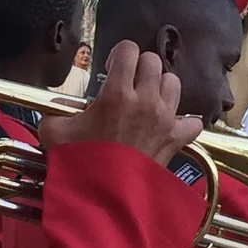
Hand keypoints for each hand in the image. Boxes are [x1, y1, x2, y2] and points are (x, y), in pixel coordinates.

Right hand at [43, 40, 200, 168]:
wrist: (105, 197)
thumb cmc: (80, 163)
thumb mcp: (55, 133)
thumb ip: (56, 114)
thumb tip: (57, 111)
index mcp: (117, 94)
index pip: (128, 50)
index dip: (118, 55)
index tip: (111, 69)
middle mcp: (145, 101)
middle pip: (153, 62)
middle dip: (139, 68)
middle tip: (127, 83)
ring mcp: (164, 119)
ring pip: (173, 83)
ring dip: (161, 87)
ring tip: (147, 99)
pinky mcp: (175, 140)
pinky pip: (192, 122)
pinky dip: (183, 122)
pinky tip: (169, 125)